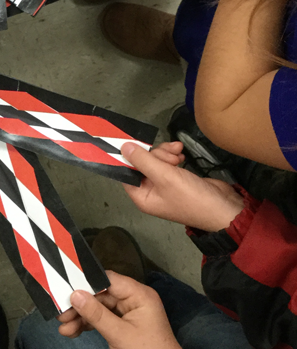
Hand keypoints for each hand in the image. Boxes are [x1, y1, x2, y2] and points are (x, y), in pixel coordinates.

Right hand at [58, 272, 188, 348]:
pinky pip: (101, 318)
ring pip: (97, 307)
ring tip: (63, 327)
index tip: (64, 288)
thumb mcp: (119, 334)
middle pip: (99, 294)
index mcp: (138, 294)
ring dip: (80, 317)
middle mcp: (132, 299)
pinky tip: (72, 331)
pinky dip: (87, 324)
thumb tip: (75, 295)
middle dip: (79, 305)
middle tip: (61, 313)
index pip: (107, 280)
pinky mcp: (122, 323)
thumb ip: (96, 314)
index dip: (85, 282)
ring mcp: (127, 311)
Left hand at [122, 142, 243, 231]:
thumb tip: (123, 147)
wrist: (224, 208)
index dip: (130, 157)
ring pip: (156, 160)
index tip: (135, 141)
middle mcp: (150, 191)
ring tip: (178, 155)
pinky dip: (173, 156)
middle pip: (142, 163)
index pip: (127, 173)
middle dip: (155, 154)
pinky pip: (167, 162)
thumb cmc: (191, 197)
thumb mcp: (164, 177)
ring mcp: (164, 184)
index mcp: (142, 196)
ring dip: (165, 153)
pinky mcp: (176, 178)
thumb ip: (143, 160)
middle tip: (169, 157)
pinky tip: (181, 155)